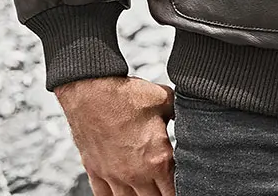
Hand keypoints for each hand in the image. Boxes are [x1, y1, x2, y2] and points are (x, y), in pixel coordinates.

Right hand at [54, 75, 175, 195]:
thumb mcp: (165, 100)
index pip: (174, 190)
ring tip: (147, 190)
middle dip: (162, 194)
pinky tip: (123, 194)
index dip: (180, 188)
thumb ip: (178, 114)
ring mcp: (114, 176)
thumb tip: (186, 116)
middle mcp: (136, 174)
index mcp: (157, 159)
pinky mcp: (96, 172)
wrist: (92, 92)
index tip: (184, 185)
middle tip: (165, 187)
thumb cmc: (127, 96)